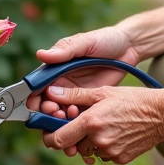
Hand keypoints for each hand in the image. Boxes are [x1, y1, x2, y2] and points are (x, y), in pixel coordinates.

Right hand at [25, 25, 140, 119]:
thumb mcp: (85, 42)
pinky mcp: (89, 103)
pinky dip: (75, 124)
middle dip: (47, 112)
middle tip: (57, 111)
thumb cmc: (105, 40)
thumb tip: (41, 55)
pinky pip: (78, 118)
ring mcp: (75, 95)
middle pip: (45, 105)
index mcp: (55, 69)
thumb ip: (65, 50)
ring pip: (60, 114)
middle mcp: (62, 84)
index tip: (39, 104)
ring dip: (60, 120)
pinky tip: (80, 121)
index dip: (34, 99)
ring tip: (72, 116)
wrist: (129, 48)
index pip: (37, 87)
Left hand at [41, 85, 163, 164]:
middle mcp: (98, 140)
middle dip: (74, 136)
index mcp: (90, 122)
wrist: (161, 115)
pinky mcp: (119, 159)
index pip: (58, 140)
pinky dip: (104, 146)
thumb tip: (52, 93)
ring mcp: (109, 152)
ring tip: (104, 125)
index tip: (51, 131)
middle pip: (73, 146)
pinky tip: (115, 132)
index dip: (50, 137)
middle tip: (84, 123)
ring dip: (90, 141)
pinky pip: (103, 155)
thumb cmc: (132, 99)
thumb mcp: (103, 92)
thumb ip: (75, 96)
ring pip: (88, 151)